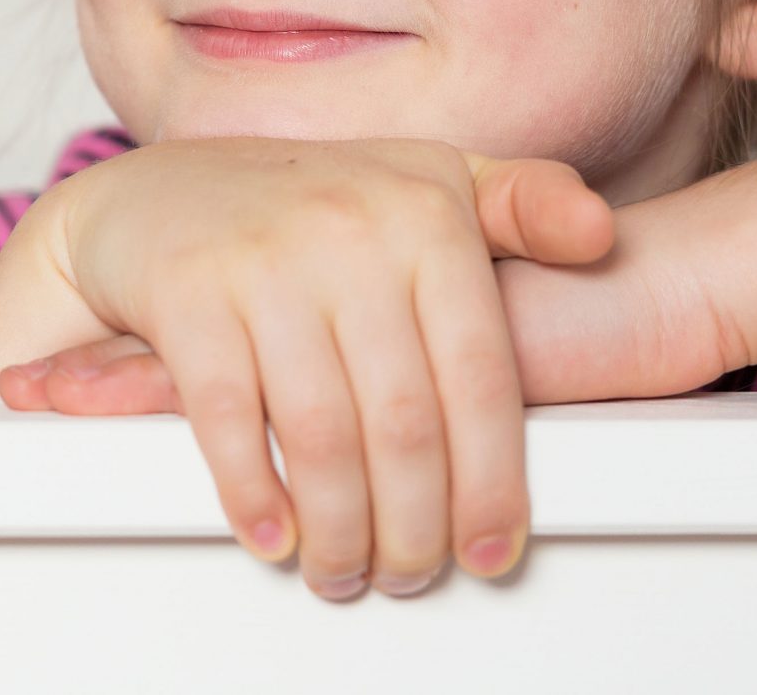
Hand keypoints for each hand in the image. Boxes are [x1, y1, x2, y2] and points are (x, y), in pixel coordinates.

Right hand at [1, 136, 612, 600]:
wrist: (156, 199)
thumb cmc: (306, 208)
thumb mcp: (425, 182)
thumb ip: (522, 207)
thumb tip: (600, 236)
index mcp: (425, 210)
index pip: (481, 377)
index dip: (491, 483)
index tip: (491, 549)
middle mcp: (350, 229)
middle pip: (405, 423)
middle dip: (414, 526)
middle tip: (410, 574)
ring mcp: (264, 260)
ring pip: (324, 434)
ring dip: (339, 529)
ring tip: (346, 568)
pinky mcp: (188, 292)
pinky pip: (229, 419)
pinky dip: (254, 494)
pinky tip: (274, 533)